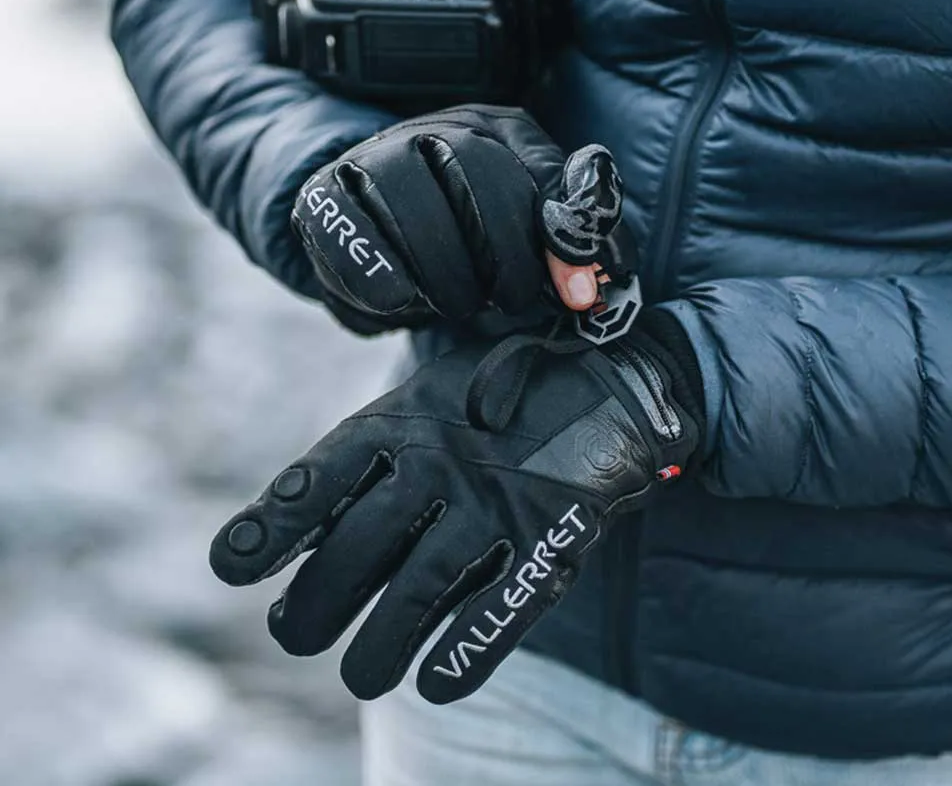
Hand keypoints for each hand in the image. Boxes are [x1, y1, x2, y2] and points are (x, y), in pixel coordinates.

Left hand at [209, 312, 703, 703]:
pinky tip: (434, 686)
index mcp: (400, 423)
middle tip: (292, 634)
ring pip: (419, 591)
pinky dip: (467, 652)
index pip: (320, 478)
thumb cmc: (492, 405)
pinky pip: (503, 606)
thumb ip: (367, 468)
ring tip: (359, 677)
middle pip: (358, 548)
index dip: (272, 526)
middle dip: (314, 604)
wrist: (607, 379)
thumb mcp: (421, 412)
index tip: (230, 567)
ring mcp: (498, 499)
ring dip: (379, 646)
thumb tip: (290, 541)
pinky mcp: (554, 535)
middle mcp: (440, 462)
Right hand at [292, 106, 610, 332]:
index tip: (575, 294)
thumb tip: (599, 272)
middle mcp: (433, 130)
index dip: (559, 237)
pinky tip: (403, 300)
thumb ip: (570, 237)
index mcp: (493, 130)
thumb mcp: (528, 231)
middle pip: (474, 167)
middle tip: (507, 301)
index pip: (538, 168)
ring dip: (444, 267)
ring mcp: (373, 157)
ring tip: (459, 303)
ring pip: (410, 195)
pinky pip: (346, 229)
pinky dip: (379, 274)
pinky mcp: (323, 197)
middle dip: (502, 250)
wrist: (379, 241)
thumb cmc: (467, 238)